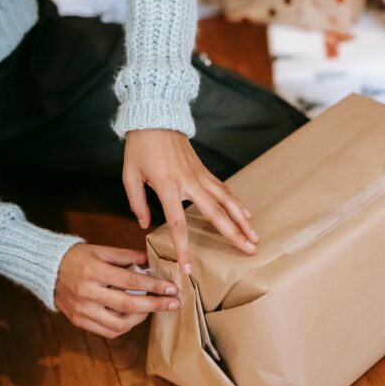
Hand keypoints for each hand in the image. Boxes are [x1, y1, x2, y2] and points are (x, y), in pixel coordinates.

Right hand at [54, 243, 179, 337]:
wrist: (47, 270)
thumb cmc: (78, 257)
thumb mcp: (102, 250)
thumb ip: (128, 256)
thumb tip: (152, 261)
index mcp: (95, 271)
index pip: (131, 282)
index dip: (154, 286)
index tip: (171, 288)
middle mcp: (88, 293)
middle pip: (128, 305)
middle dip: (155, 305)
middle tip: (174, 303)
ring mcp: (83, 310)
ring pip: (119, 323)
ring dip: (141, 318)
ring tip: (153, 309)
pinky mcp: (79, 321)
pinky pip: (107, 331)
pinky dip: (125, 326)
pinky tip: (135, 317)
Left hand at [123, 129, 257, 274]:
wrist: (155, 117)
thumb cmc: (140, 147)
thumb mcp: (130, 175)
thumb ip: (137, 202)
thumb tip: (145, 224)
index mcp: (167, 187)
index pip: (178, 224)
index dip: (183, 248)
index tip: (188, 268)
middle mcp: (189, 182)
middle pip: (216, 213)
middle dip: (233, 234)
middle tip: (249, 250)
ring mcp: (199, 175)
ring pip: (227, 200)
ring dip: (242, 219)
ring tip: (254, 236)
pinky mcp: (203, 170)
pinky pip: (223, 188)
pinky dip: (236, 202)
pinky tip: (246, 214)